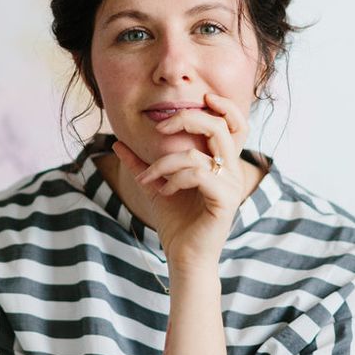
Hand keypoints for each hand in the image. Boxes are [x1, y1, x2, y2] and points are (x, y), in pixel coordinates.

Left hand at [113, 92, 248, 267]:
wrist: (184, 257)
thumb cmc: (176, 223)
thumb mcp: (155, 185)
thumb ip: (140, 162)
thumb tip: (118, 142)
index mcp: (222, 163)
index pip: (235, 124)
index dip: (225, 106)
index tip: (202, 97)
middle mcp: (231, 170)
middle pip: (219, 126)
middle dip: (186, 120)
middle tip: (159, 128)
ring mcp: (231, 185)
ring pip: (198, 152)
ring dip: (165, 161)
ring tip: (147, 178)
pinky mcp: (225, 200)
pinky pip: (197, 174)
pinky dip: (174, 178)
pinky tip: (162, 192)